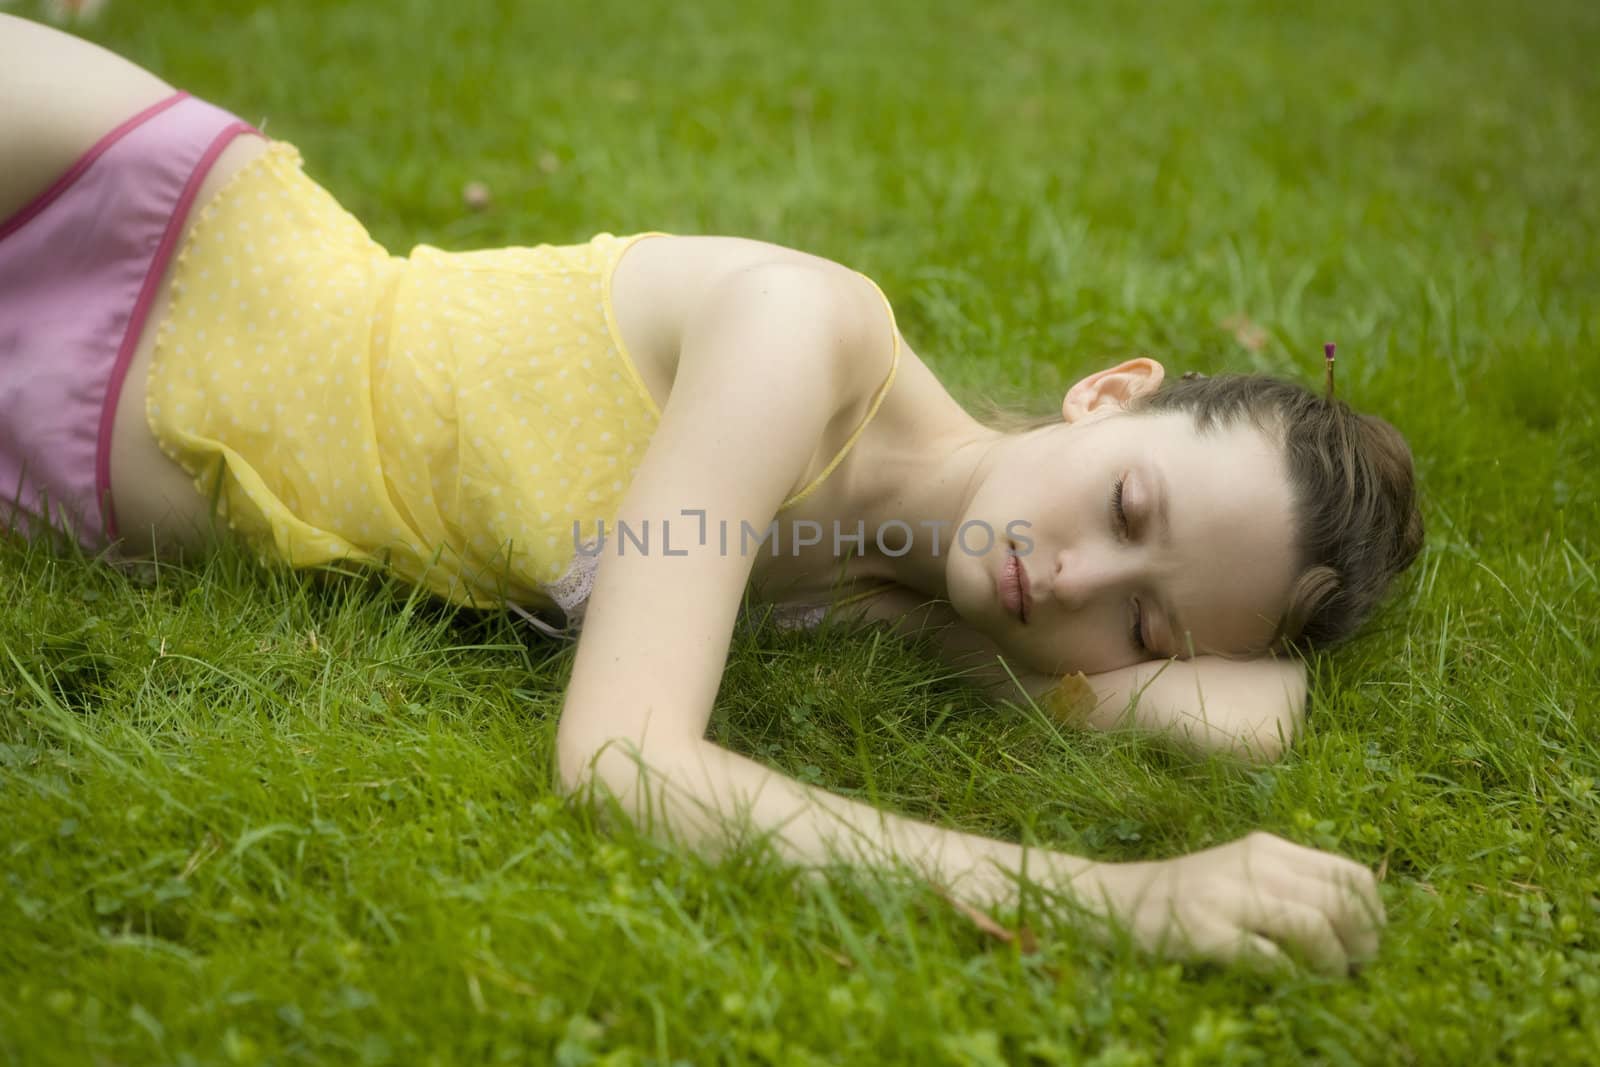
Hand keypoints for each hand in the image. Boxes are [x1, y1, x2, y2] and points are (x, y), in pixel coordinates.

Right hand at [1083, 831, 1383, 973]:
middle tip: (1357, 966)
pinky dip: (1291, 976)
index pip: (1348, 874)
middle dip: (1362, 942)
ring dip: (1333, 962)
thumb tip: (1358, 922)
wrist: (1118, 900)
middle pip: (1338, 902)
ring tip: (1329, 977)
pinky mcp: (1206, 931)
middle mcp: (1252, 864)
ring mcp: (1227, 896)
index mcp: (1267, 848)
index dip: (1373, 913)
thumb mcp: (1243, 873)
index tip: (1372, 940)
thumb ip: (1290, 883)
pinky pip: (1270, 958)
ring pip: (1313, 926)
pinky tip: (1289, 982)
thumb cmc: (1190, 896)